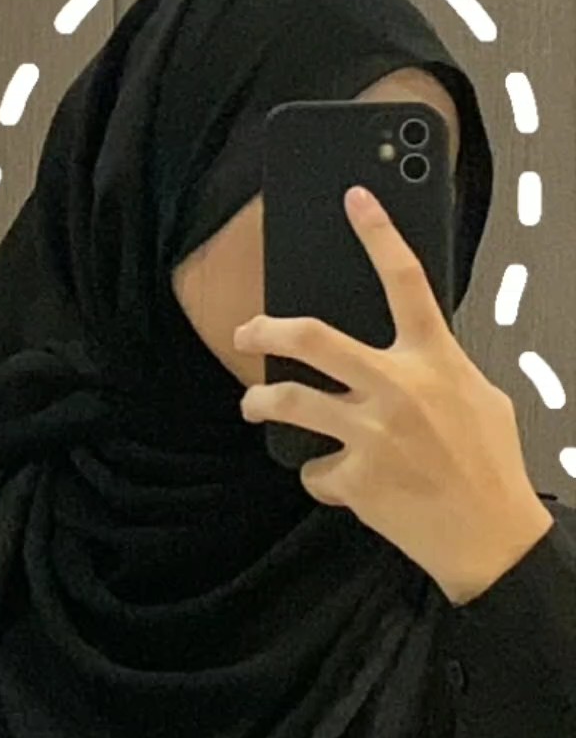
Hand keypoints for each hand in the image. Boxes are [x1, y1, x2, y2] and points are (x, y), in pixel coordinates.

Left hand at [234, 185, 553, 603]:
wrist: (492, 539)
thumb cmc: (491, 466)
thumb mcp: (482, 398)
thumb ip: (439, 367)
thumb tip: (407, 352)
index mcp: (436, 360)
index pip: (406, 281)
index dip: (379, 233)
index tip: (356, 198)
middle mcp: (399, 388)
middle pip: (312, 337)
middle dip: (265, 329)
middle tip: (246, 331)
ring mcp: (372, 434)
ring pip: (288, 401)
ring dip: (260, 402)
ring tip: (254, 405)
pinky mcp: (353, 479)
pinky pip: (313, 469)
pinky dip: (321, 477)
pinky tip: (339, 483)